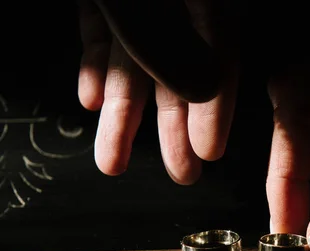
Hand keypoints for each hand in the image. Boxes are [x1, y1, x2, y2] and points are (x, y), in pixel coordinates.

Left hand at [78, 0, 238, 183]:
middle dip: (173, 129)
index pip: (218, 55)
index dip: (215, 108)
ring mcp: (136, 5)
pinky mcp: (104, 3)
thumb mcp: (163, 5)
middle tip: (182, 174)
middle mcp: (174, 4)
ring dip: (120, 116)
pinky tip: (91, 101)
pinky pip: (102, 37)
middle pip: (176, 72)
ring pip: (132, 65)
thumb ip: (172, 45)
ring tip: (113, 163)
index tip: (210, 151)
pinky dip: (95, 70)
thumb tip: (204, 89)